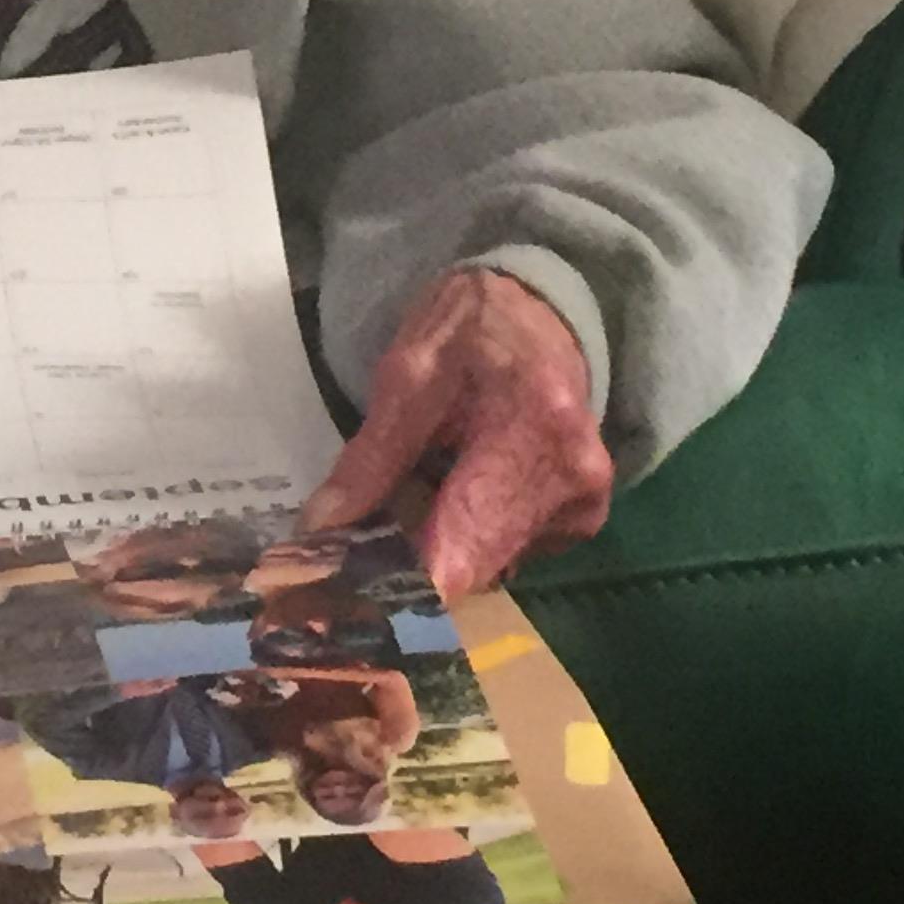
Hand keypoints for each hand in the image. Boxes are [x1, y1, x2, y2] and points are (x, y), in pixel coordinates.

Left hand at [302, 267, 612, 599]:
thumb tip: (318, 531)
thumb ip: (370, 459)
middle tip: (352, 550)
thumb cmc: (471, 331)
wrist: (541, 309)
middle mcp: (573, 481)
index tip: (342, 594)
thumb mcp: (407, 376)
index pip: (464, 546)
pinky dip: (471, 536)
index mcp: (532, 431)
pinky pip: (510, 551)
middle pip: (475, 565)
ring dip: (440, 549)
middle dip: (410, 568)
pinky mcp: (584, 519)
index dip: (400, 582)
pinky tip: (454, 495)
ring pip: (489, 565)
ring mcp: (585, 505)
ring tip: (403, 507)